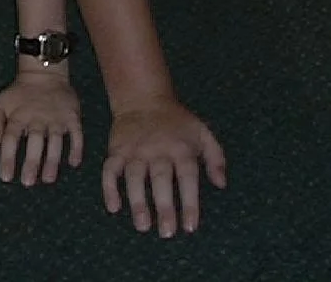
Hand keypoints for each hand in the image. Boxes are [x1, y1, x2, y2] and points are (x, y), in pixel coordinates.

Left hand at [0, 69, 82, 185]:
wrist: (45, 72)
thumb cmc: (20, 93)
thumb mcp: (0, 102)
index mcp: (19, 116)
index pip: (11, 138)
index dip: (8, 157)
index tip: (6, 177)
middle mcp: (37, 118)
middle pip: (34, 142)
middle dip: (32, 162)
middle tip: (28, 182)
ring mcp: (56, 117)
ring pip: (55, 140)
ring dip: (52, 160)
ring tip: (48, 178)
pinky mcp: (72, 116)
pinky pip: (76, 133)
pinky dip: (77, 147)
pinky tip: (74, 163)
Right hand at [103, 99, 225, 238]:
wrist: (144, 98)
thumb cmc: (177, 122)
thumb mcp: (202, 132)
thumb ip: (215, 157)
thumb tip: (221, 184)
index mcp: (181, 147)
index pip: (187, 177)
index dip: (189, 202)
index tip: (190, 227)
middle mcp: (157, 149)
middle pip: (160, 178)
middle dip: (164, 206)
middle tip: (167, 233)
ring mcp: (135, 150)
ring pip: (134, 176)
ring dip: (137, 201)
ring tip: (143, 225)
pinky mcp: (117, 150)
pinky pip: (109, 170)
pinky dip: (109, 188)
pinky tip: (113, 207)